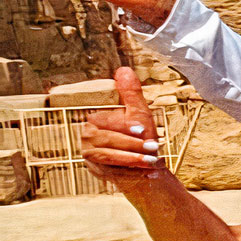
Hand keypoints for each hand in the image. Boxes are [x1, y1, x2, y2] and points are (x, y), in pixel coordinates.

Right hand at [81, 69, 168, 191]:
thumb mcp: (139, 113)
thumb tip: (123, 69)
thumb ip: (130, 94)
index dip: (125, 125)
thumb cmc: (141, 137)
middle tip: (153, 148)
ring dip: (132, 157)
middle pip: (108, 138)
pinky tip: (144, 170)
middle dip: (132, 144)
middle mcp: (87, 134)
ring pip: (108, 153)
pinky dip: (128, 168)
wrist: (141, 165)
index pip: (106, 121)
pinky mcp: (93, 166)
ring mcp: (88, 151)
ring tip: (151, 161)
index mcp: (95, 118)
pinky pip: (109, 168)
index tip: (142, 130)